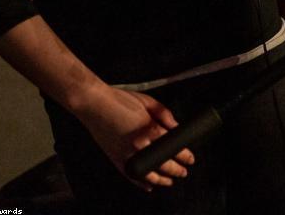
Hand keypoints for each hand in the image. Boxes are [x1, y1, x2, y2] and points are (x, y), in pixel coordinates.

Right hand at [72, 84, 193, 190]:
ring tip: (170, 181)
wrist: (94, 103)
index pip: (173, 147)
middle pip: (164, 164)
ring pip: (148, 174)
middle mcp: (140, 145)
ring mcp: (126, 154)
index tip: (190, 158)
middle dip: (176, 169)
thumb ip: (165, 115)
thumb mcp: (148, 102)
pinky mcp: (115, 158)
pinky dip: (140, 182)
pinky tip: (148, 185)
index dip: (184, 155)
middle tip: (184, 171)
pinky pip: (130, 175)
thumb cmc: (119, 100)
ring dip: (162, 179)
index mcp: (150, 129)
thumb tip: (176, 127)